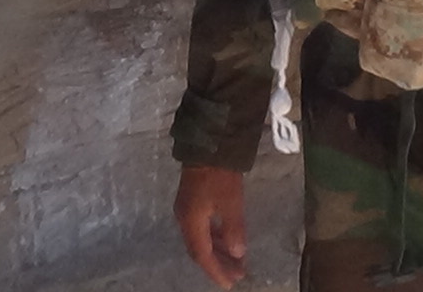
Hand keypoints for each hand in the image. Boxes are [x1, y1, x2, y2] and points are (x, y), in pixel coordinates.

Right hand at [175, 165, 247, 288]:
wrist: (207, 145)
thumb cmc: (219, 174)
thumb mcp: (231, 202)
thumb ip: (233, 229)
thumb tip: (237, 253)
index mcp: (191, 222)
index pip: (202, 255)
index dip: (215, 271)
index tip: (230, 283)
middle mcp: (185, 219)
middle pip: (200, 250)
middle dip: (218, 264)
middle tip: (237, 276)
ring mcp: (187, 209)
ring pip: (202, 239)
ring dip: (218, 252)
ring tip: (237, 261)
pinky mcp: (193, 201)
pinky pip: (203, 228)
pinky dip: (216, 238)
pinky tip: (228, 240)